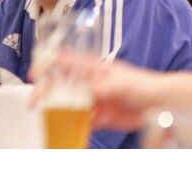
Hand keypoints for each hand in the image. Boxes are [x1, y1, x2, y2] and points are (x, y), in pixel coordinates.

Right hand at [29, 50, 160, 131]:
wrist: (157, 103)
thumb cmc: (142, 84)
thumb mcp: (123, 82)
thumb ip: (107, 85)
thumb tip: (94, 89)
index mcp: (94, 68)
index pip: (66, 61)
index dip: (48, 63)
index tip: (35, 72)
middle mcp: (89, 83)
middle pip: (61, 84)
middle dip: (45, 90)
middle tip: (34, 101)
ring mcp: (92, 99)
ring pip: (67, 103)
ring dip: (55, 109)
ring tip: (44, 117)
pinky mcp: (98, 116)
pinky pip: (79, 121)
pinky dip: (70, 126)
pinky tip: (64, 130)